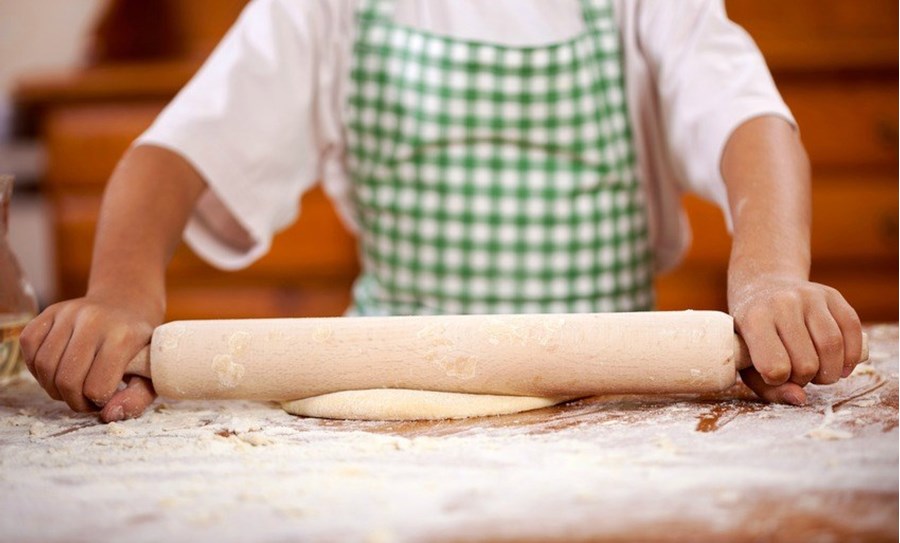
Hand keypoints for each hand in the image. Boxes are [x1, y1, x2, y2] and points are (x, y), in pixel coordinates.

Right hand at [20, 295, 160, 421]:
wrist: (127, 303)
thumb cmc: (139, 343)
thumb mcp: (151, 371)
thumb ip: (137, 399)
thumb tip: (108, 416)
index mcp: (123, 336)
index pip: (96, 387)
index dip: (97, 402)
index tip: (104, 399)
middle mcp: (94, 321)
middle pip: (66, 380)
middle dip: (73, 401)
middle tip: (84, 399)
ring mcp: (69, 312)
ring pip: (44, 366)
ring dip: (53, 387)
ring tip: (72, 387)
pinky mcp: (50, 310)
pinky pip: (29, 344)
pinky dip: (36, 365)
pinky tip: (56, 369)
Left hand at [730, 276, 863, 405]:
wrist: (763, 288)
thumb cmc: (752, 333)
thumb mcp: (746, 360)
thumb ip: (768, 388)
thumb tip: (799, 398)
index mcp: (754, 319)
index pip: (775, 366)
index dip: (778, 380)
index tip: (774, 374)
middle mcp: (782, 303)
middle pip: (807, 362)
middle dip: (806, 379)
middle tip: (799, 375)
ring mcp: (809, 296)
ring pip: (833, 346)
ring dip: (831, 372)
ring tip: (819, 373)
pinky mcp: (832, 295)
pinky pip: (853, 330)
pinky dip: (851, 356)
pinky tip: (840, 365)